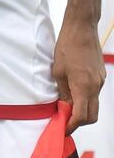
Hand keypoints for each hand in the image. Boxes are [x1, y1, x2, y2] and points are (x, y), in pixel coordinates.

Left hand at [53, 16, 105, 132]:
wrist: (82, 29)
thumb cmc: (67, 46)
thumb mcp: (58, 71)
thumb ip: (63, 91)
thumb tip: (64, 107)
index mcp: (83, 87)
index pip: (82, 116)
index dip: (72, 126)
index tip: (62, 129)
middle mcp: (95, 87)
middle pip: (92, 115)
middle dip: (79, 122)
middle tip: (64, 121)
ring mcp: (100, 81)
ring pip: (94, 104)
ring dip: (82, 110)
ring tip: (66, 107)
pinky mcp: (100, 76)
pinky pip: (94, 93)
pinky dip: (85, 98)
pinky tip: (72, 93)